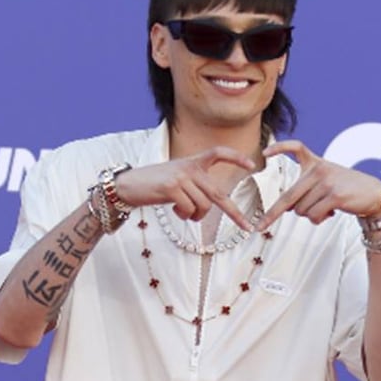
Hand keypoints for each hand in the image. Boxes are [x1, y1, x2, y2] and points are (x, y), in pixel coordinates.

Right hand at [114, 147, 257, 230]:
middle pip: (218, 193)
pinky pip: (189, 209)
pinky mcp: (172, 187)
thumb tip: (210, 205)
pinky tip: (173, 211)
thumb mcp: (177, 178)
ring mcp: (181, 177)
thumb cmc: (153, 186)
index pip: (218, 153)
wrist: (127, 185)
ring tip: (181, 212)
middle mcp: (189, 168)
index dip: (236, 157)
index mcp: (192, 162)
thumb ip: (195, 185)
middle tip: (246, 228)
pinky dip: (184, 215)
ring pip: (203, 206)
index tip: (252, 166)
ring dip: (194, 216)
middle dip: (234, 213)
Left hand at [258, 140, 380, 229]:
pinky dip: (318, 220)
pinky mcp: (335, 196)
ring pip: (301, 210)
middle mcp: (319, 170)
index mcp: (316, 163)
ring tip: (326, 208)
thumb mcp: (325, 182)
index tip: (264, 153)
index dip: (280, 148)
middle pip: (289, 196)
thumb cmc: (346, 189)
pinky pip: (314, 216)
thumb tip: (286, 208)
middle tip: (259, 227)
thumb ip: (306, 190)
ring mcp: (327, 182)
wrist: (374, 194)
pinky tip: (331, 213)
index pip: (297, 147)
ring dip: (310, 216)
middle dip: (272, 214)